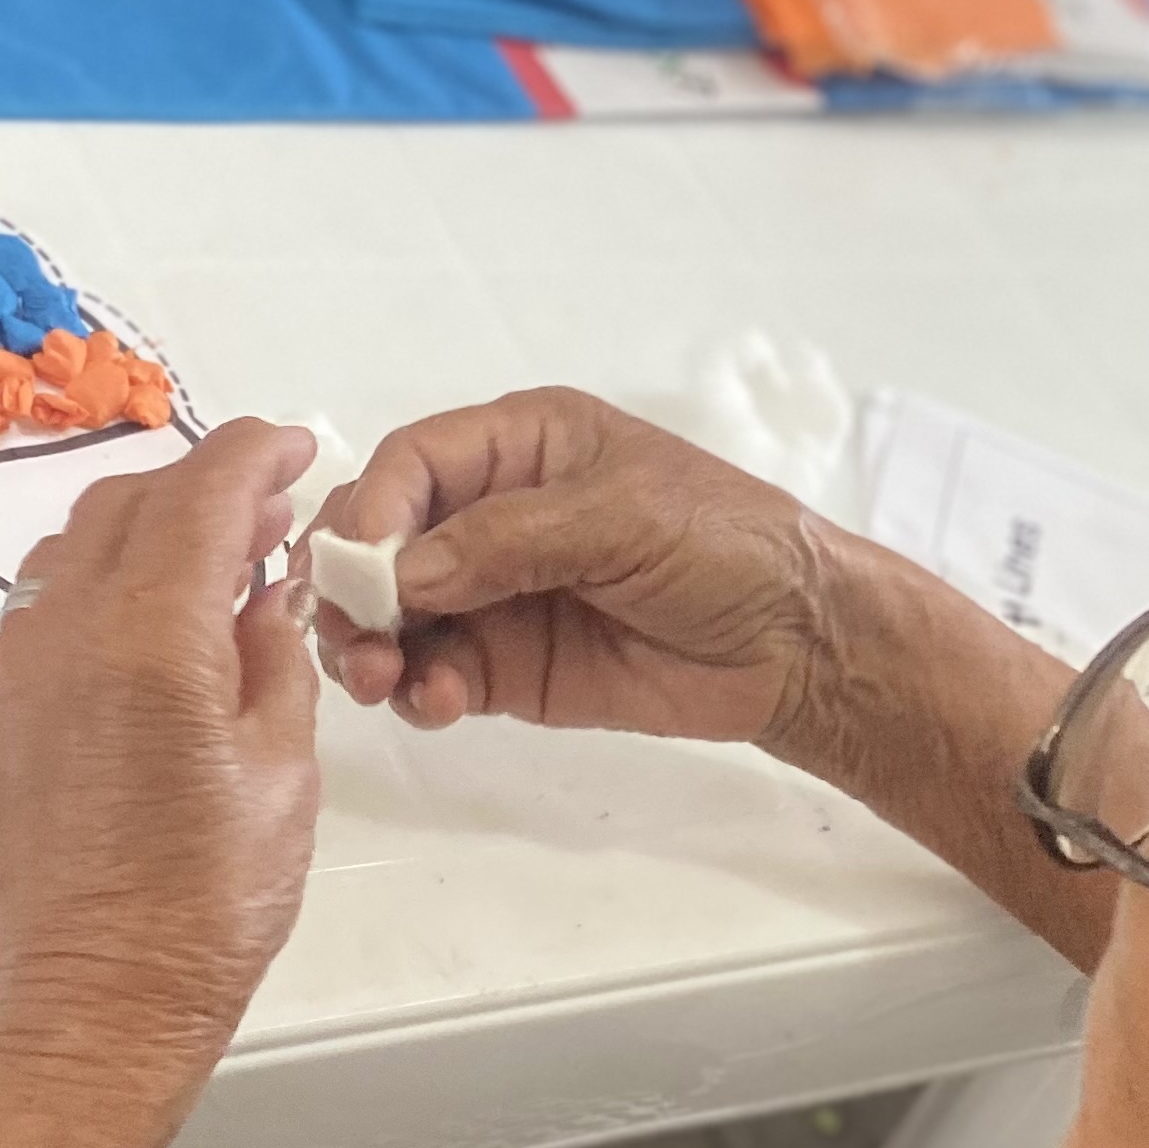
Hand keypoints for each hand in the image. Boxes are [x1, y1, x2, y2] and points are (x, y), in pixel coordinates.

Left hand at [0, 420, 323, 1110]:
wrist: (96, 1000)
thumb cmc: (211, 902)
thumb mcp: (282, 767)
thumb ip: (274, 653)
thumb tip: (269, 585)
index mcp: (151, 636)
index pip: (203, 491)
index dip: (255, 452)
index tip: (295, 447)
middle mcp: (66, 631)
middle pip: (130, 501)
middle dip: (203, 484)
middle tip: (270, 507)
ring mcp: (16, 668)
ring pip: (76, 545)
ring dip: (147, 527)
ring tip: (215, 559)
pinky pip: (45, 606)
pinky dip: (104, 582)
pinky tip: (155, 623)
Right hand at [310, 390, 846, 750]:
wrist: (795, 646)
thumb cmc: (725, 545)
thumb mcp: (623, 516)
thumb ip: (507, 539)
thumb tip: (402, 573)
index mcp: (524, 445)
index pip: (414, 462)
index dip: (375, 509)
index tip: (361, 567)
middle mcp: (493, 513)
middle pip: (382, 540)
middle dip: (353, 585)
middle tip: (354, 637)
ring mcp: (494, 595)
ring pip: (393, 615)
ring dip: (370, 646)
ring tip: (382, 681)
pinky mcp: (506, 667)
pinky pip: (433, 674)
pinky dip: (418, 690)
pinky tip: (437, 702)